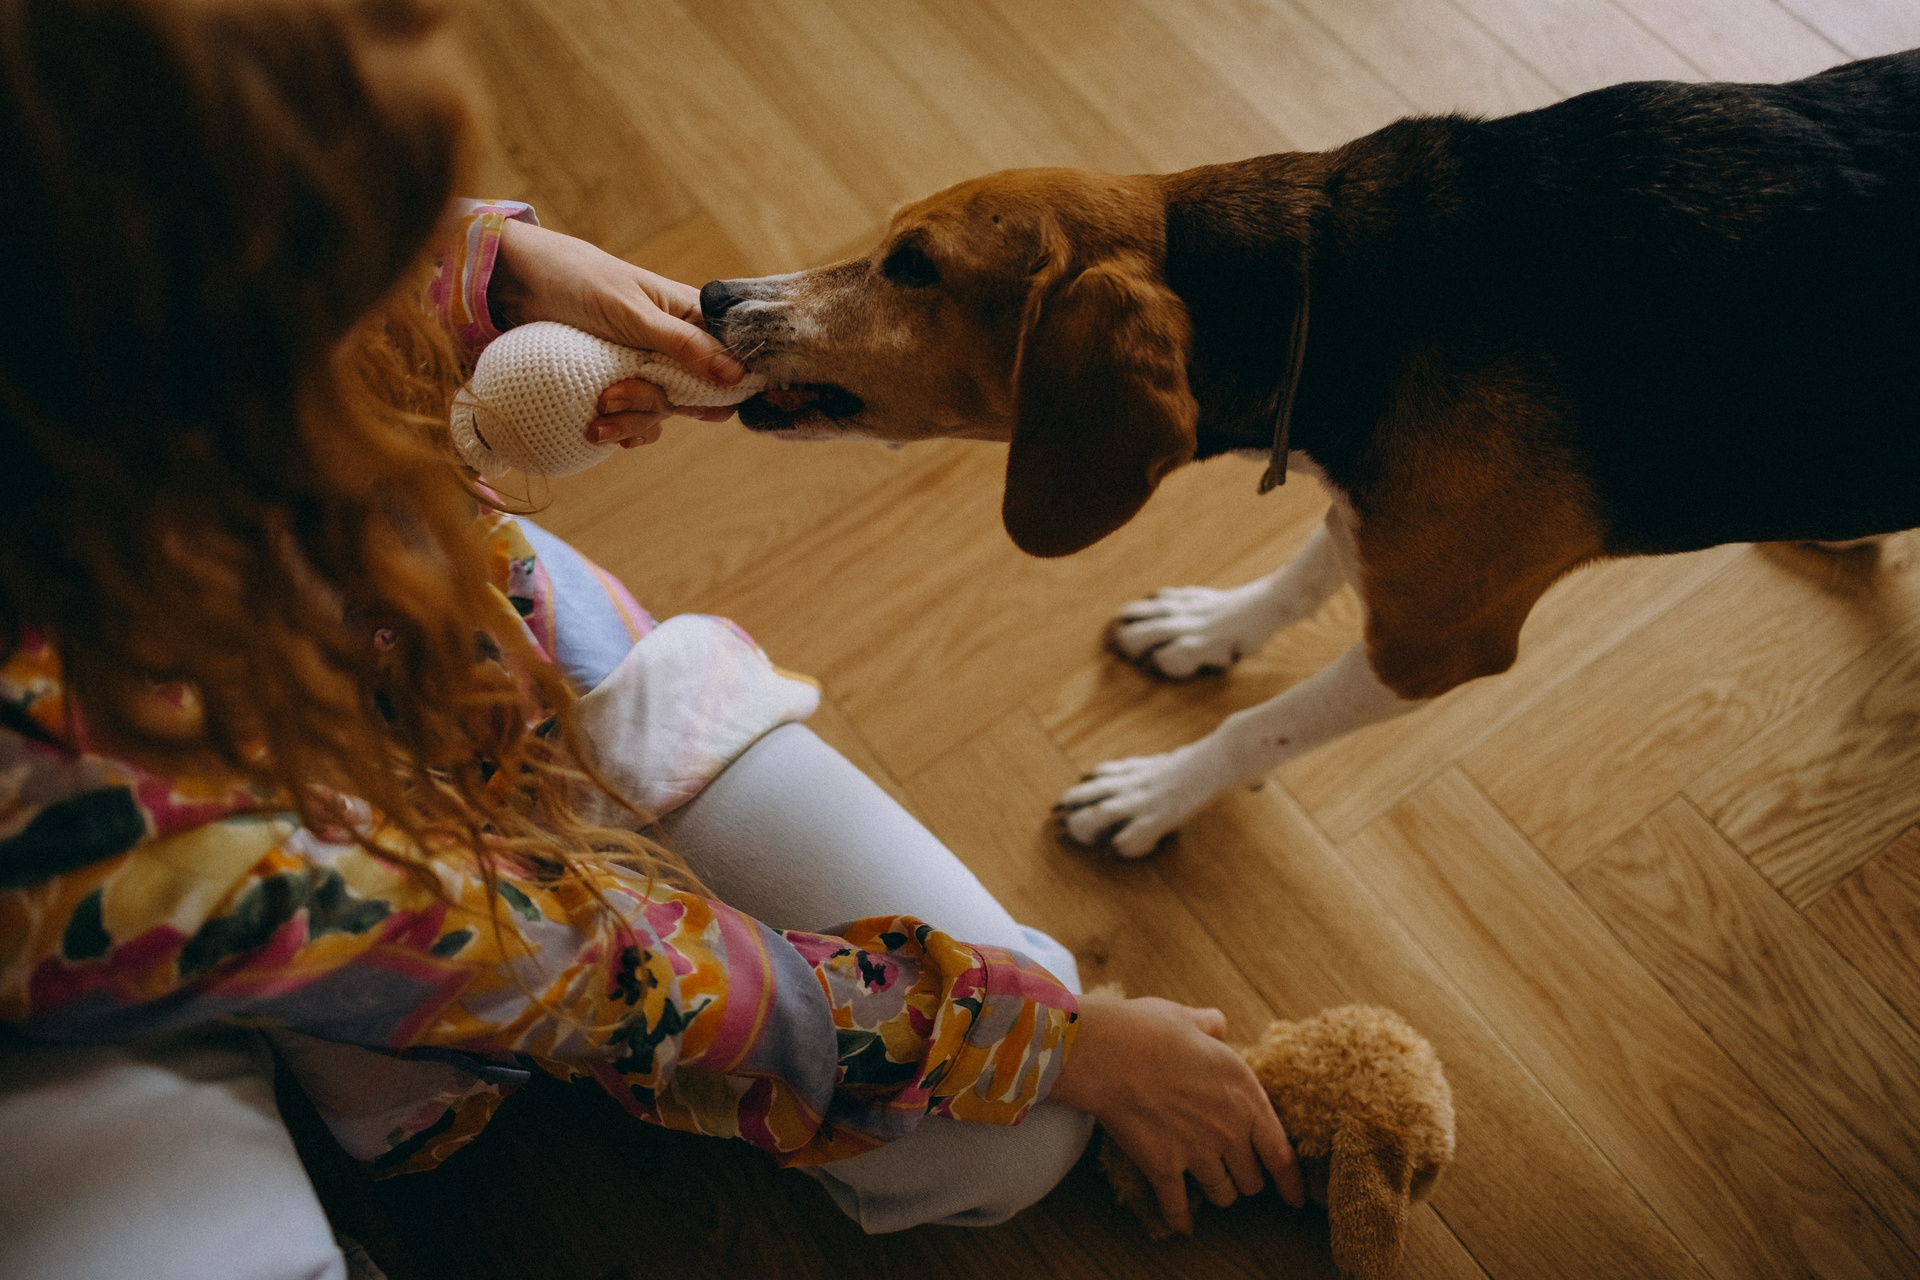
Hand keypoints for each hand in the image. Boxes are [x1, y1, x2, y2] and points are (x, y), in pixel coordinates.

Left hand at [490, 220, 743, 446]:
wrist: (519, 284)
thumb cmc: (581, 283)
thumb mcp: (634, 313)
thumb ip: (684, 345)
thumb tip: (738, 376)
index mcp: (691, 319)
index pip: (731, 361)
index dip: (727, 388)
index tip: (703, 408)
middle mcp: (676, 347)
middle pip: (694, 396)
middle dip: (653, 404)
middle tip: (613, 397)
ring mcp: (647, 369)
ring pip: (662, 412)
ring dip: (630, 420)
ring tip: (595, 418)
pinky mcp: (619, 386)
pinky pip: (637, 422)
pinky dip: (621, 430)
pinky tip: (599, 430)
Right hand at [1050, 991, 1304, 1232]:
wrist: (1105, 1052)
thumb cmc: (1147, 1030)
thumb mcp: (1190, 1019)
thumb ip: (1212, 1027)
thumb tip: (1217, 1027)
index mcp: (1244, 1093)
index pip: (1281, 1152)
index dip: (1291, 1181)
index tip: (1295, 1198)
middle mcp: (1229, 1129)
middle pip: (1252, 1179)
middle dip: (1244, 1176)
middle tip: (1233, 1170)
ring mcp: (1197, 1152)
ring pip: (1222, 1194)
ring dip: (1217, 1191)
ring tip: (1208, 1184)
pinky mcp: (1163, 1168)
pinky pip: (1178, 1208)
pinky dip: (1180, 1219)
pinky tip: (1182, 1227)